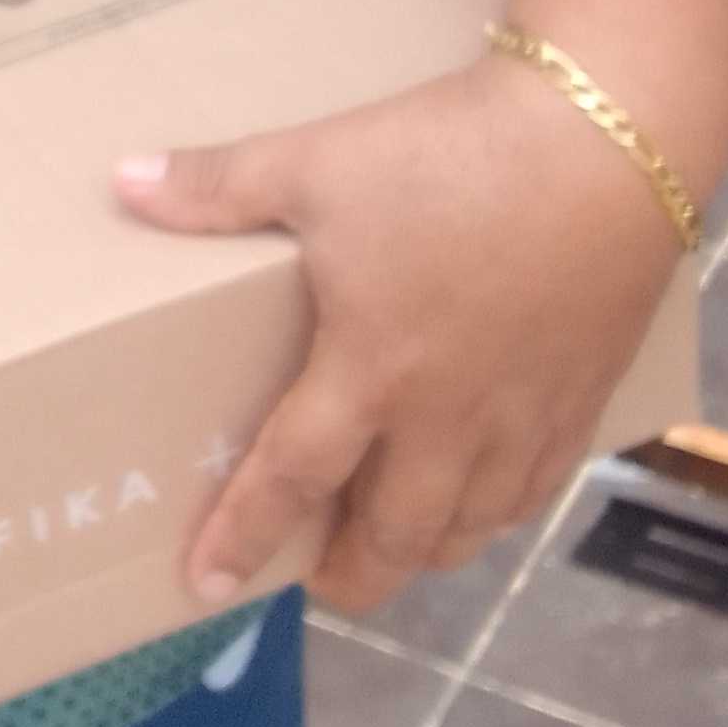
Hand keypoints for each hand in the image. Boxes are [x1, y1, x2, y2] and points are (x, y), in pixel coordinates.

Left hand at [114, 56, 683, 616]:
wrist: (605, 141)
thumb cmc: (449, 154)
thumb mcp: (316, 162)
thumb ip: (217, 186)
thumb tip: (122, 181)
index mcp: (370, 371)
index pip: (291, 478)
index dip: (244, 536)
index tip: (206, 586)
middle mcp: (447, 417)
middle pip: (395, 535)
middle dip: (352, 573)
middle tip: (319, 581)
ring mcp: (524, 414)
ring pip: (473, 526)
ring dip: (425, 551)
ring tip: (394, 548)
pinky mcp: (585, 394)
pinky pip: (539, 488)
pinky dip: (501, 514)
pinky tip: (487, 501)